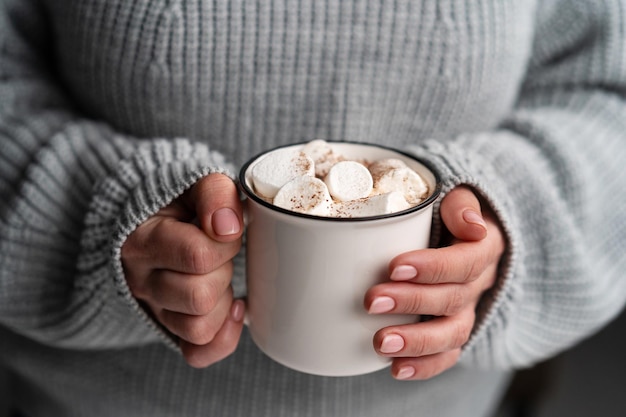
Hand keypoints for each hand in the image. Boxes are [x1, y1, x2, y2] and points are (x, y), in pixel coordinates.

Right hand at [122, 173, 245, 367]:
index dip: (227, 241)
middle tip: (220, 252)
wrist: (156, 218)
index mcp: (141, 241)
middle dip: (224, 270)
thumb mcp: (195, 183)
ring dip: (222, 301)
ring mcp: (155, 309)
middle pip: (200, 297)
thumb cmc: (182, 202)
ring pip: (199, 328)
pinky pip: (197, 353)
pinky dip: (222, 337)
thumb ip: (214, 193)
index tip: (226, 227)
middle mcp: (141, 281)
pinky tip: (232, 308)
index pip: (198, 256)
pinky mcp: (170, 329)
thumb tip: (228, 227)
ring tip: (219, 275)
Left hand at [364, 186, 504, 379]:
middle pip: (453, 299)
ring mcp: (468, 310)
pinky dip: (424, 366)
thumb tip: (471, 224)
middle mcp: (480, 282)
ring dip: (417, 342)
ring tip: (382, 343)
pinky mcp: (454, 330)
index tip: (395, 268)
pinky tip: (396, 369)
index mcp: (484, 247)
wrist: (462, 232)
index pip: (466, 261)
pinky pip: (448, 355)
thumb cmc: (448, 212)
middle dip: (411, 302)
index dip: (433, 268)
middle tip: (373, 301)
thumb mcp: (458, 197)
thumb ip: (460, 205)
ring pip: (453, 333)